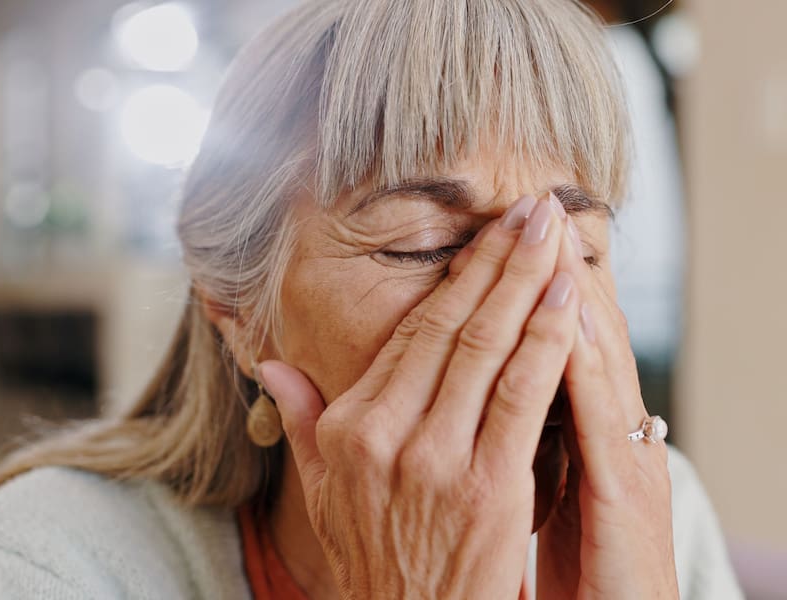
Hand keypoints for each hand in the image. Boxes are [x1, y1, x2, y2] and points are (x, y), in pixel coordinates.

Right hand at [260, 196, 580, 599]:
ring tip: (556, 230)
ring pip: (489, 349)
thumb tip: (270, 366)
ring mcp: (437, 460)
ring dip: (527, 282)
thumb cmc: (373, 556)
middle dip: (499, 258)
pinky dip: (547, 343)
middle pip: (453, 325)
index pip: (413, 334)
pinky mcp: (488, 488)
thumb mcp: (321, 489)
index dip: (458, 279)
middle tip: (534, 205)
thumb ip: (298, 419)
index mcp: (350, 427)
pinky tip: (569, 299)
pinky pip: (522, 398)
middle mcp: (388, 434)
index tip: (489, 235)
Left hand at [536, 215, 678, 598]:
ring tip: (551, 231)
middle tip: (534, 205)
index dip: (528, 285)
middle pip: (580, 332)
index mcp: (587, 428)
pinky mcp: (629, 495)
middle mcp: (612, 430)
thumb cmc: (563, 565)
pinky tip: (568, 311)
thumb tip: (476, 386)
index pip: (554, 340)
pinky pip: (601, 416)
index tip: (503, 232)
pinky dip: (586, 359)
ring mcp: (626, 458)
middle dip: (550, 267)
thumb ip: (520, 432)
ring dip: (572, 289)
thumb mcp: (536, 492)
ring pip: (599, 356)